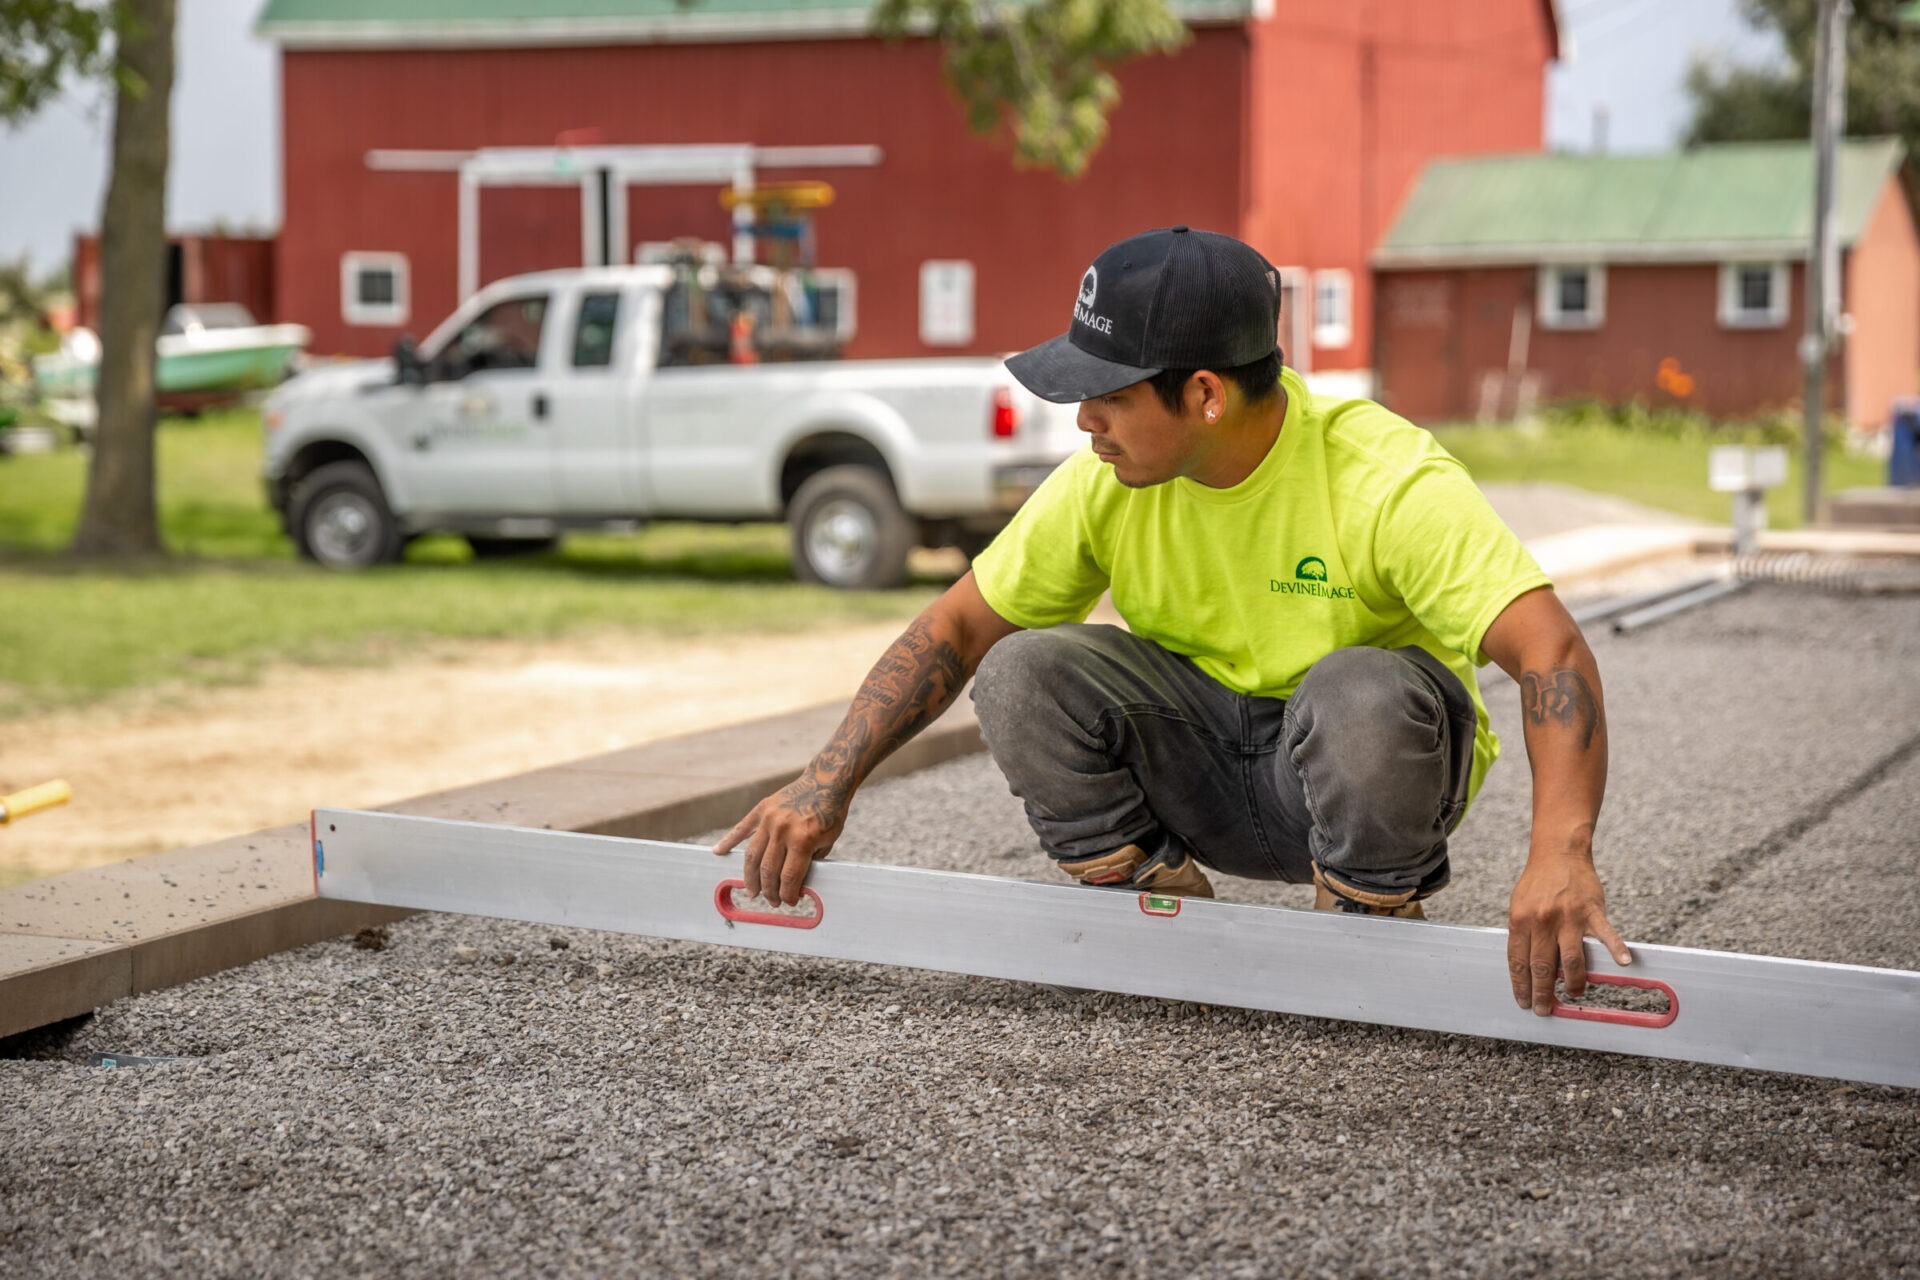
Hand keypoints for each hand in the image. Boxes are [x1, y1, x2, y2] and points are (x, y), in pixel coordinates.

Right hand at [712, 773, 845, 905]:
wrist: (826, 782)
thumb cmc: (830, 814)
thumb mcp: (828, 842)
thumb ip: (810, 862)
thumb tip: (795, 885)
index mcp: (802, 840)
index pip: (789, 877)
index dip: (788, 894)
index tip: (789, 902)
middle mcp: (782, 830)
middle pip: (768, 870)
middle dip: (769, 890)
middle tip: (772, 900)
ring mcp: (769, 819)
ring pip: (752, 855)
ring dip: (751, 877)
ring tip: (752, 891)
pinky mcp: (762, 809)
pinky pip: (741, 828)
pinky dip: (728, 841)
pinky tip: (719, 852)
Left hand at [1506, 851, 1631, 1015]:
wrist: (1558, 853)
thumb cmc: (1538, 883)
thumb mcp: (1519, 906)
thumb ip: (1524, 934)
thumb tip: (1526, 967)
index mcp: (1521, 921)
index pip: (1519, 961)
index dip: (1521, 985)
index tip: (1523, 1001)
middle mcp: (1543, 921)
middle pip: (1543, 966)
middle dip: (1542, 992)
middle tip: (1544, 1009)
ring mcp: (1568, 917)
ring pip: (1572, 958)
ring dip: (1574, 982)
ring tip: (1574, 995)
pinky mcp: (1591, 910)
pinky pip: (1605, 933)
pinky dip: (1616, 948)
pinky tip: (1623, 963)